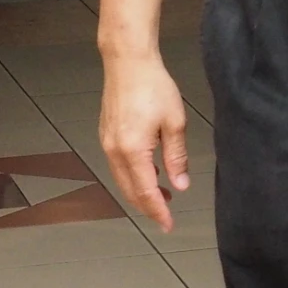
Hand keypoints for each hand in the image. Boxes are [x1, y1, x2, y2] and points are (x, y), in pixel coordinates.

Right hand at [98, 53, 190, 230]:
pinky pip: (119, 165)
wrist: (128, 63)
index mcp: (132, 150)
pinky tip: (150, 173)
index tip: (169, 224)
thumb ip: (177, 156)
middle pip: (130, 190)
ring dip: (141, 191)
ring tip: (163, 195)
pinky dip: (133, 176)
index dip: (158, 211)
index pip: (145, 191)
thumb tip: (180, 183)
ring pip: (123, 179)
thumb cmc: (153, 86)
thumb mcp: (175, 123)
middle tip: (166, 216)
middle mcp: (114, 151)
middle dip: (148, 206)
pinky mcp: (106, 135)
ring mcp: (107, 143)